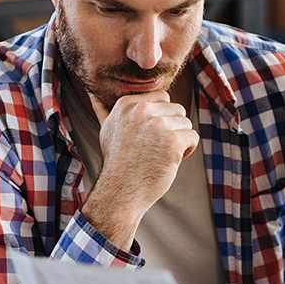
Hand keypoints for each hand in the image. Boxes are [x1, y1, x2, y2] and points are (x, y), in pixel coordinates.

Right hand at [80, 91, 198, 248]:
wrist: (121, 191)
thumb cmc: (118, 162)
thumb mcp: (106, 130)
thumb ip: (103, 109)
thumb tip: (91, 92)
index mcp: (127, 104)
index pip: (163, 97)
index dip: (162, 117)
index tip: (149, 136)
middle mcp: (142, 110)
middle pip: (177, 109)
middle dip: (173, 128)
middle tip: (155, 148)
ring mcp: (158, 124)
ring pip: (186, 123)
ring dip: (180, 140)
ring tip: (161, 154)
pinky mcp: (172, 140)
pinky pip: (193, 137)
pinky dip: (187, 150)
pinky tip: (171, 160)